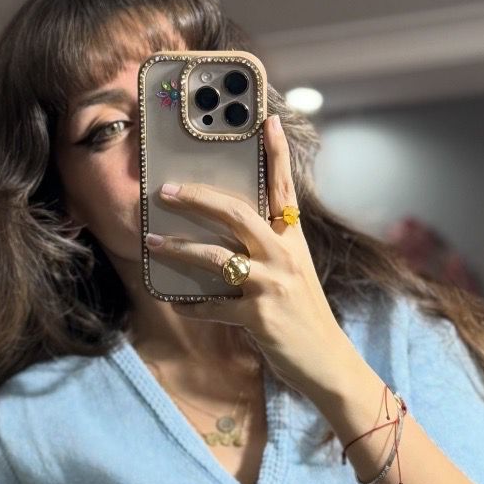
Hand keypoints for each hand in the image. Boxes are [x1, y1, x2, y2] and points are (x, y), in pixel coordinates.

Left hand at [145, 110, 347, 398]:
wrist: (329, 363)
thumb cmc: (306, 317)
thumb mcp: (295, 274)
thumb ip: (270, 251)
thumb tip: (229, 235)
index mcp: (293, 241)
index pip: (284, 189)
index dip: (276, 154)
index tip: (267, 120)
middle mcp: (284, 256)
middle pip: (237, 213)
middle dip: (198, 198)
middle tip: (167, 190)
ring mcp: (271, 285)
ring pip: (216, 257)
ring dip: (179, 249)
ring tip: (153, 243)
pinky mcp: (259, 316)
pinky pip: (212, 306)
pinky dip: (189, 304)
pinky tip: (173, 301)